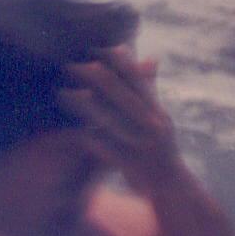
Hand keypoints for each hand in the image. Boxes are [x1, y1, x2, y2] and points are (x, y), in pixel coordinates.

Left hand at [60, 45, 180, 191]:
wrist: (172, 188)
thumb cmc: (160, 149)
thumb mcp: (159, 119)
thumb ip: (150, 91)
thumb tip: (149, 58)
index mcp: (156, 111)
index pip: (136, 79)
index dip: (115, 61)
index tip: (93, 48)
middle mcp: (152, 125)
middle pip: (121, 94)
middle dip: (94, 78)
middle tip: (70, 65)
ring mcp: (143, 145)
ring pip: (110, 118)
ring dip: (83, 104)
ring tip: (62, 93)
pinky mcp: (132, 165)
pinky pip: (106, 147)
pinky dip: (89, 137)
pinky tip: (72, 129)